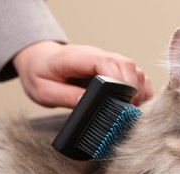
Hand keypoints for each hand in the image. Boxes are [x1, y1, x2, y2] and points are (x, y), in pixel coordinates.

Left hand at [13, 41, 152, 107]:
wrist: (39, 60)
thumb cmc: (40, 74)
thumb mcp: (43, 91)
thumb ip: (65, 96)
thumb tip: (86, 104)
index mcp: (77, 58)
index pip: (107, 62)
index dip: (120, 81)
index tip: (124, 101)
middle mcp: (96, 56)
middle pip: (126, 65)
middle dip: (133, 89)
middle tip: (130, 112)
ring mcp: (107, 60)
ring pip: (134, 69)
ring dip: (139, 90)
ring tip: (134, 110)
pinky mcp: (113, 68)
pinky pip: (134, 75)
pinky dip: (141, 89)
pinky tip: (137, 104)